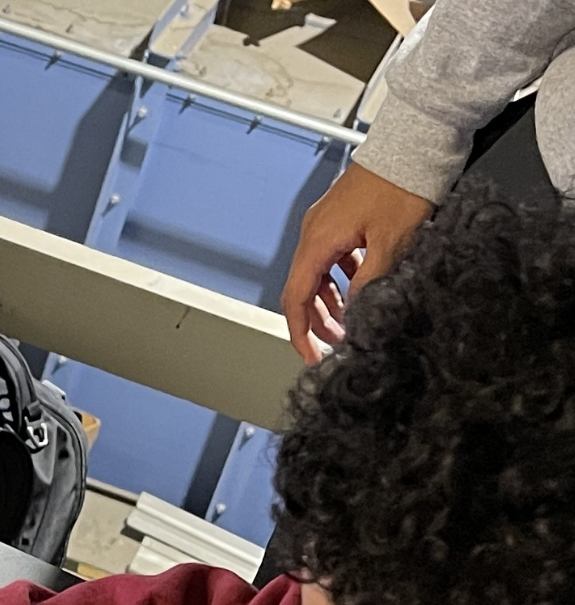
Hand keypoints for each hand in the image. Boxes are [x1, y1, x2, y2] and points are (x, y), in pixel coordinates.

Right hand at [281, 162, 434, 363]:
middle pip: (303, 289)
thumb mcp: (391, 243)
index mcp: (318, 241)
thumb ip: (369, 284)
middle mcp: (314, 232)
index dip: (301, 333)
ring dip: (329, 301)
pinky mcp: (340, 216)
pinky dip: (340, 278)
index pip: (296, 299)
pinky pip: (330, 256)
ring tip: (349, 319)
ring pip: (317, 274)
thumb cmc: (403, 183)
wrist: (416, 140)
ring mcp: (325, 223)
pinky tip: (360, 284)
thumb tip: (356, 313)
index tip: (311, 357)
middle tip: (337, 343)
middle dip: (317, 321)